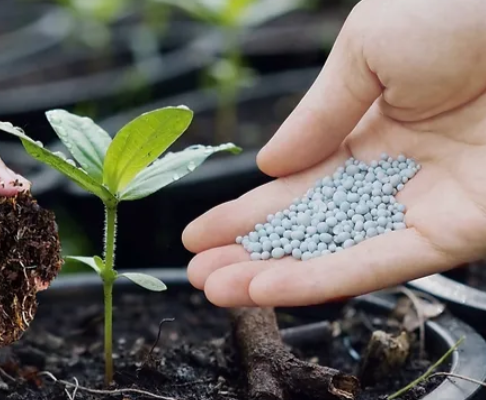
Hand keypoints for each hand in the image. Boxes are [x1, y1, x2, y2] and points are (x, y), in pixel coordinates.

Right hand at [183, 0, 485, 307]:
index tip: (205, 230)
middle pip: (313, 224)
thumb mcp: (367, 48)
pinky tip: (275, 286)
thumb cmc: (460, 8)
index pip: (298, 179)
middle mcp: (397, 170)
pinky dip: (328, 276)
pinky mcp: (463, 230)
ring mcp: (428, 202)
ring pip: (341, 251)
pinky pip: (384, 260)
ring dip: (278, 275)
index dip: (249, 208)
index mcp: (373, 122)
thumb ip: (318, 114)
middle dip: (255, 250)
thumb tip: (268, 163)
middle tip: (203, 274)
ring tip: (221, 290)